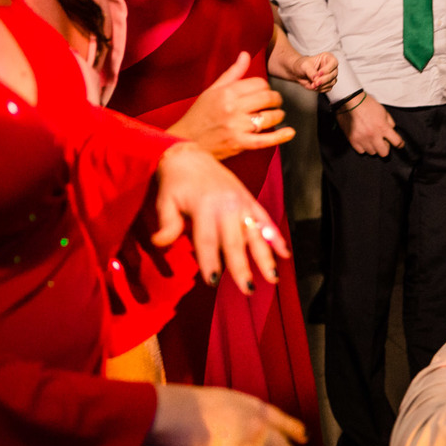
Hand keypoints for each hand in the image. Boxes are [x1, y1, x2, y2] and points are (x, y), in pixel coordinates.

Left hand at [149, 141, 289, 292]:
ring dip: (265, 256)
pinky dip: (276, 237)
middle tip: (248, 290)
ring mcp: (243, 202)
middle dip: (242, 267)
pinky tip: (285, 254)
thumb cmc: (175, 182)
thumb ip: (167, 223)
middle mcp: (228, 205)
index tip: (213, 282)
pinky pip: (266, 221)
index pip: (207, 241)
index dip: (210, 262)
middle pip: (236, 242)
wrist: (191, 155)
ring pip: (256, 234)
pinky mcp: (250, 200)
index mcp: (205, 207)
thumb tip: (161, 244)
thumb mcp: (164, 200)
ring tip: (272, 277)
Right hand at [167, 52, 294, 160]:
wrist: (186, 141)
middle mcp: (232, 108)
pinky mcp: (239, 143)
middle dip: (275, 99)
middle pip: (267, 98)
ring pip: (269, 117)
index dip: (264, 87)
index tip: (262, 92)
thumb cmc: (200, 114)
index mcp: (226, 92)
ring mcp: (237, 126)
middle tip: (274, 102)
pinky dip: (280, 136)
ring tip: (276, 115)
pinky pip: (265, 140)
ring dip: (278, 115)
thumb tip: (245, 54)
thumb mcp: (213, 90)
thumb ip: (233, 73)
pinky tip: (290, 132)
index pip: (259, 83)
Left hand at [291, 51, 337, 92]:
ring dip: (322, 85)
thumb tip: (316, 79)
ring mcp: (330, 75)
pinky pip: (328, 88)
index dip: (327, 69)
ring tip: (313, 85)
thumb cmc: (302, 65)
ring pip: (332, 82)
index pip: (333, 62)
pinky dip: (321, 89)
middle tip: (316, 82)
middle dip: (324, 79)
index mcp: (327, 58)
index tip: (319, 73)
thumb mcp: (304, 66)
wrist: (298, 73)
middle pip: (334, 73)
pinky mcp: (328, 83)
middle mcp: (331, 66)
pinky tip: (314, 87)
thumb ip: (311, 72)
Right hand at [337, 92, 404, 156]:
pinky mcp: (353, 140)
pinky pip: (361, 151)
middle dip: (385, 147)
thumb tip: (392, 131)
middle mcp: (373, 135)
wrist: (350, 101)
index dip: (399, 144)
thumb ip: (390, 122)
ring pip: (372, 153)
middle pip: (384, 153)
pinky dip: (363, 147)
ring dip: (374, 147)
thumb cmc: (366, 104)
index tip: (399, 145)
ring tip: (371, 139)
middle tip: (382, 141)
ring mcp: (362, 139)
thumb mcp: (383, 111)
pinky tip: (363, 140)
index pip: (396, 142)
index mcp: (383, 127)